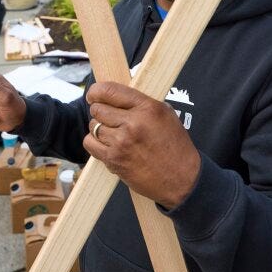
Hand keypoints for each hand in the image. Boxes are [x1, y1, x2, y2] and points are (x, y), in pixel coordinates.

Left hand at [84, 82, 200, 208]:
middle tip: (108, 117)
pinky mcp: (114, 160)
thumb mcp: (166, 114)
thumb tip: (117, 96)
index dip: (96, 91)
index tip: (94, 94)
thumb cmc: (175, 147)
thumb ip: (141, 103)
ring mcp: (121, 142)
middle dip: (100, 111)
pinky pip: (90, 144)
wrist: (182, 179)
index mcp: (147, 108)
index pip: (109, 91)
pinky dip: (94, 142)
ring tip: (113, 133)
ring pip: (93, 126)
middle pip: (98, 109)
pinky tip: (106, 144)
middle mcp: (133, 123)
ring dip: (100, 128)